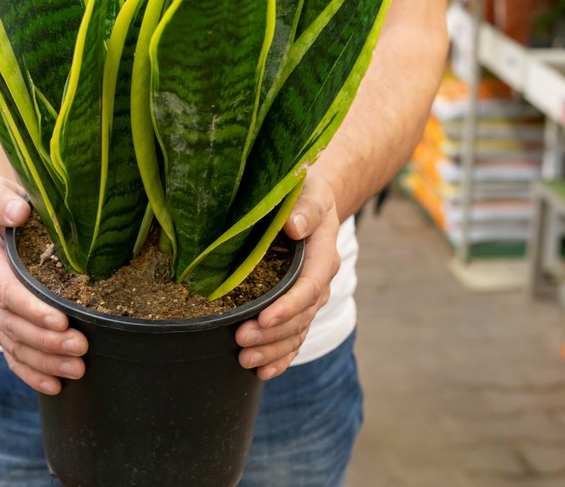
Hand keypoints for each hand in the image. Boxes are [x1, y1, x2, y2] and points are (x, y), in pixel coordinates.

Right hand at [0, 177, 87, 394]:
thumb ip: (1, 199)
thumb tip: (19, 211)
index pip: (6, 291)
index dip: (32, 309)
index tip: (61, 320)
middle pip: (13, 325)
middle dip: (47, 341)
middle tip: (82, 348)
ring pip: (15, 345)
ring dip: (45, 361)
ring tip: (78, 369)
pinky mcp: (2, 325)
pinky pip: (13, 355)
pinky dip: (32, 373)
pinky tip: (55, 386)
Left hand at [235, 172, 340, 379]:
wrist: (308, 203)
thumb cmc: (305, 193)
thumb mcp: (309, 192)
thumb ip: (305, 208)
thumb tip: (294, 226)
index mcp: (323, 256)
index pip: (309, 288)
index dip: (288, 306)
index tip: (263, 318)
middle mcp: (318, 283)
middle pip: (300, 317)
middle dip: (272, 334)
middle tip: (240, 340)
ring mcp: (308, 299)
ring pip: (296, 333)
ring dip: (272, 350)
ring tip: (245, 360)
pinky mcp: (296, 308)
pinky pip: (293, 338)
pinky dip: (280, 357)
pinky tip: (262, 373)